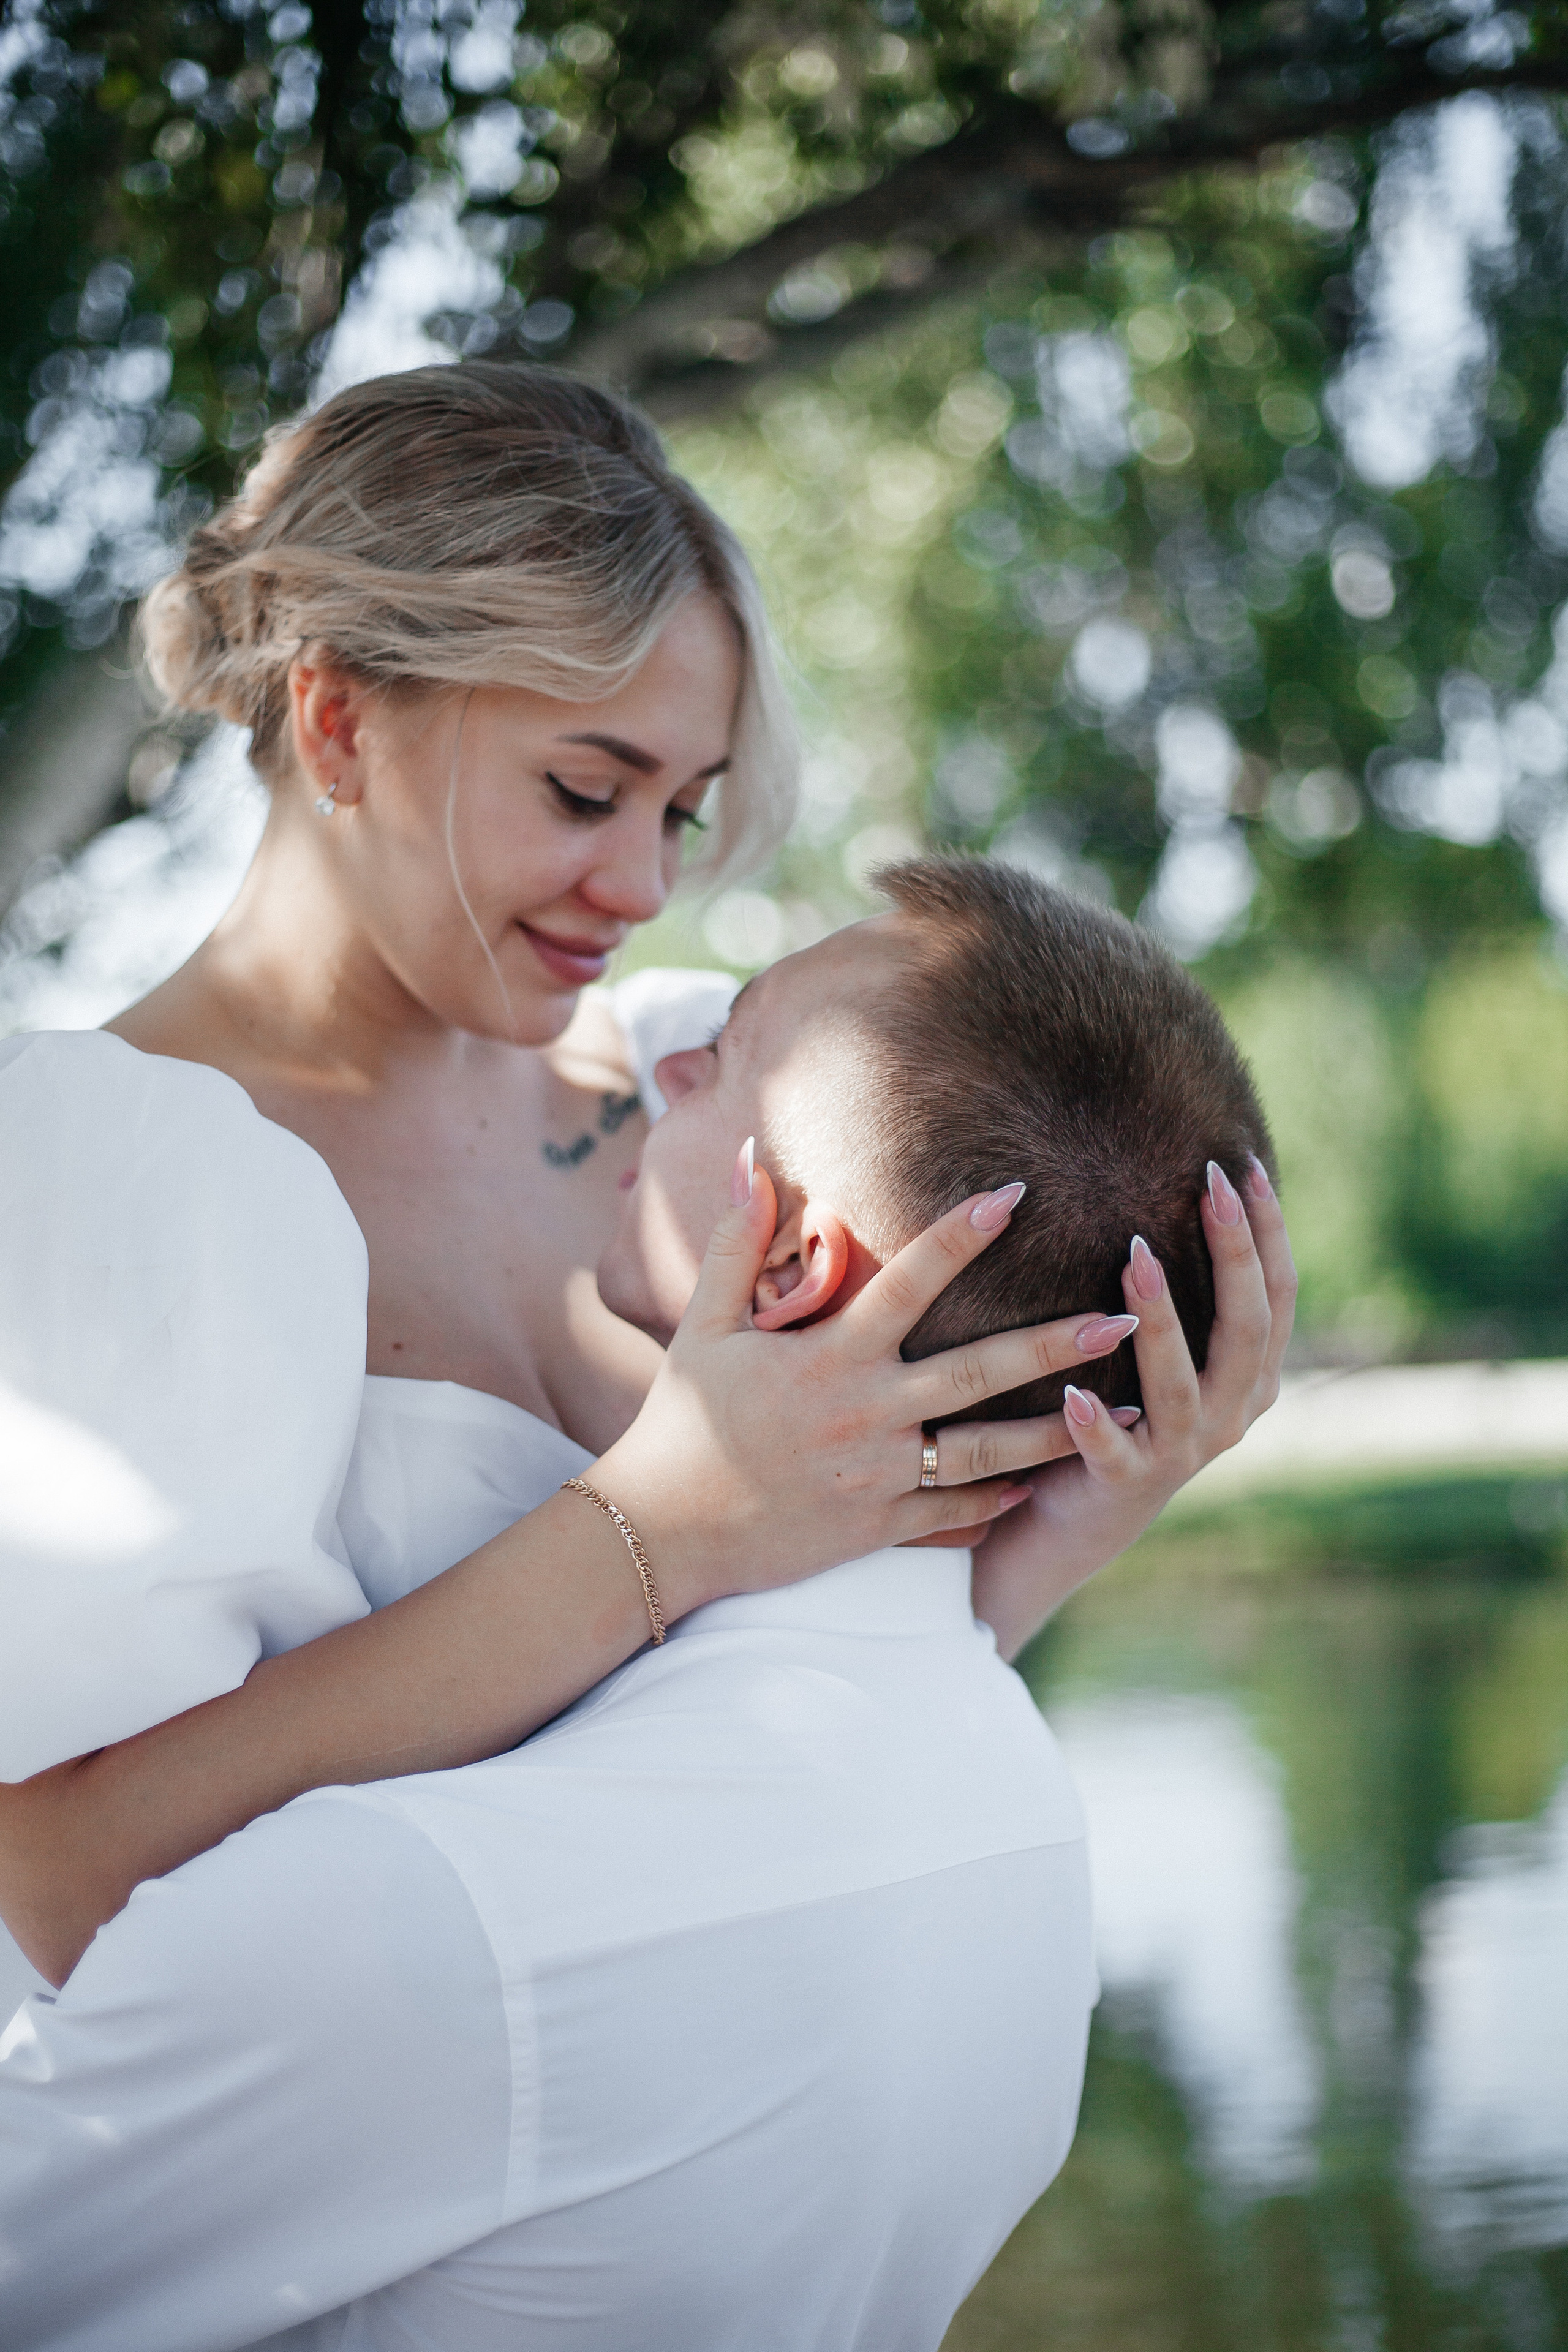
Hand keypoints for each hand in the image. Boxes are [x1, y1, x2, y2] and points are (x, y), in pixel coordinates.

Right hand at [594, 1149, 1150, 1615]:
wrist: (662, 1531)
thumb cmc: (680, 1421)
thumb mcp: (701, 1325)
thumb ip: (735, 1241)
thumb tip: (751, 1155)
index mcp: (829, 1356)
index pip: (912, 1281)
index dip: (964, 1233)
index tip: (1018, 1193)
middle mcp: (865, 1413)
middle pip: (981, 1371)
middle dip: (1060, 1342)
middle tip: (1129, 1317)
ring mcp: (878, 1476)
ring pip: (990, 1452)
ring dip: (1062, 1428)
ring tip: (1131, 1411)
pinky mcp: (878, 1528)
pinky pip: (955, 1512)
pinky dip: (1002, 1498)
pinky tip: (1048, 1479)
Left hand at [970, 1157, 1296, 1658]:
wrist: (1076, 1519)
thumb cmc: (1120, 1410)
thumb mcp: (1163, 1352)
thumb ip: (1180, 1291)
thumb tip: (1178, 1179)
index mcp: (1251, 1379)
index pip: (1276, 1294)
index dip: (1268, 1230)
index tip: (1244, 1162)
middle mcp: (1230, 1415)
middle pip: (1249, 1328)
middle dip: (1233, 1251)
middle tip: (1208, 1183)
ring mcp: (1182, 1452)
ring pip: (1184, 1383)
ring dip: (1161, 1320)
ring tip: (1135, 1260)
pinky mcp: (1125, 1484)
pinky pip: (1114, 1453)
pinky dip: (1096, 1425)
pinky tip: (1074, 1393)